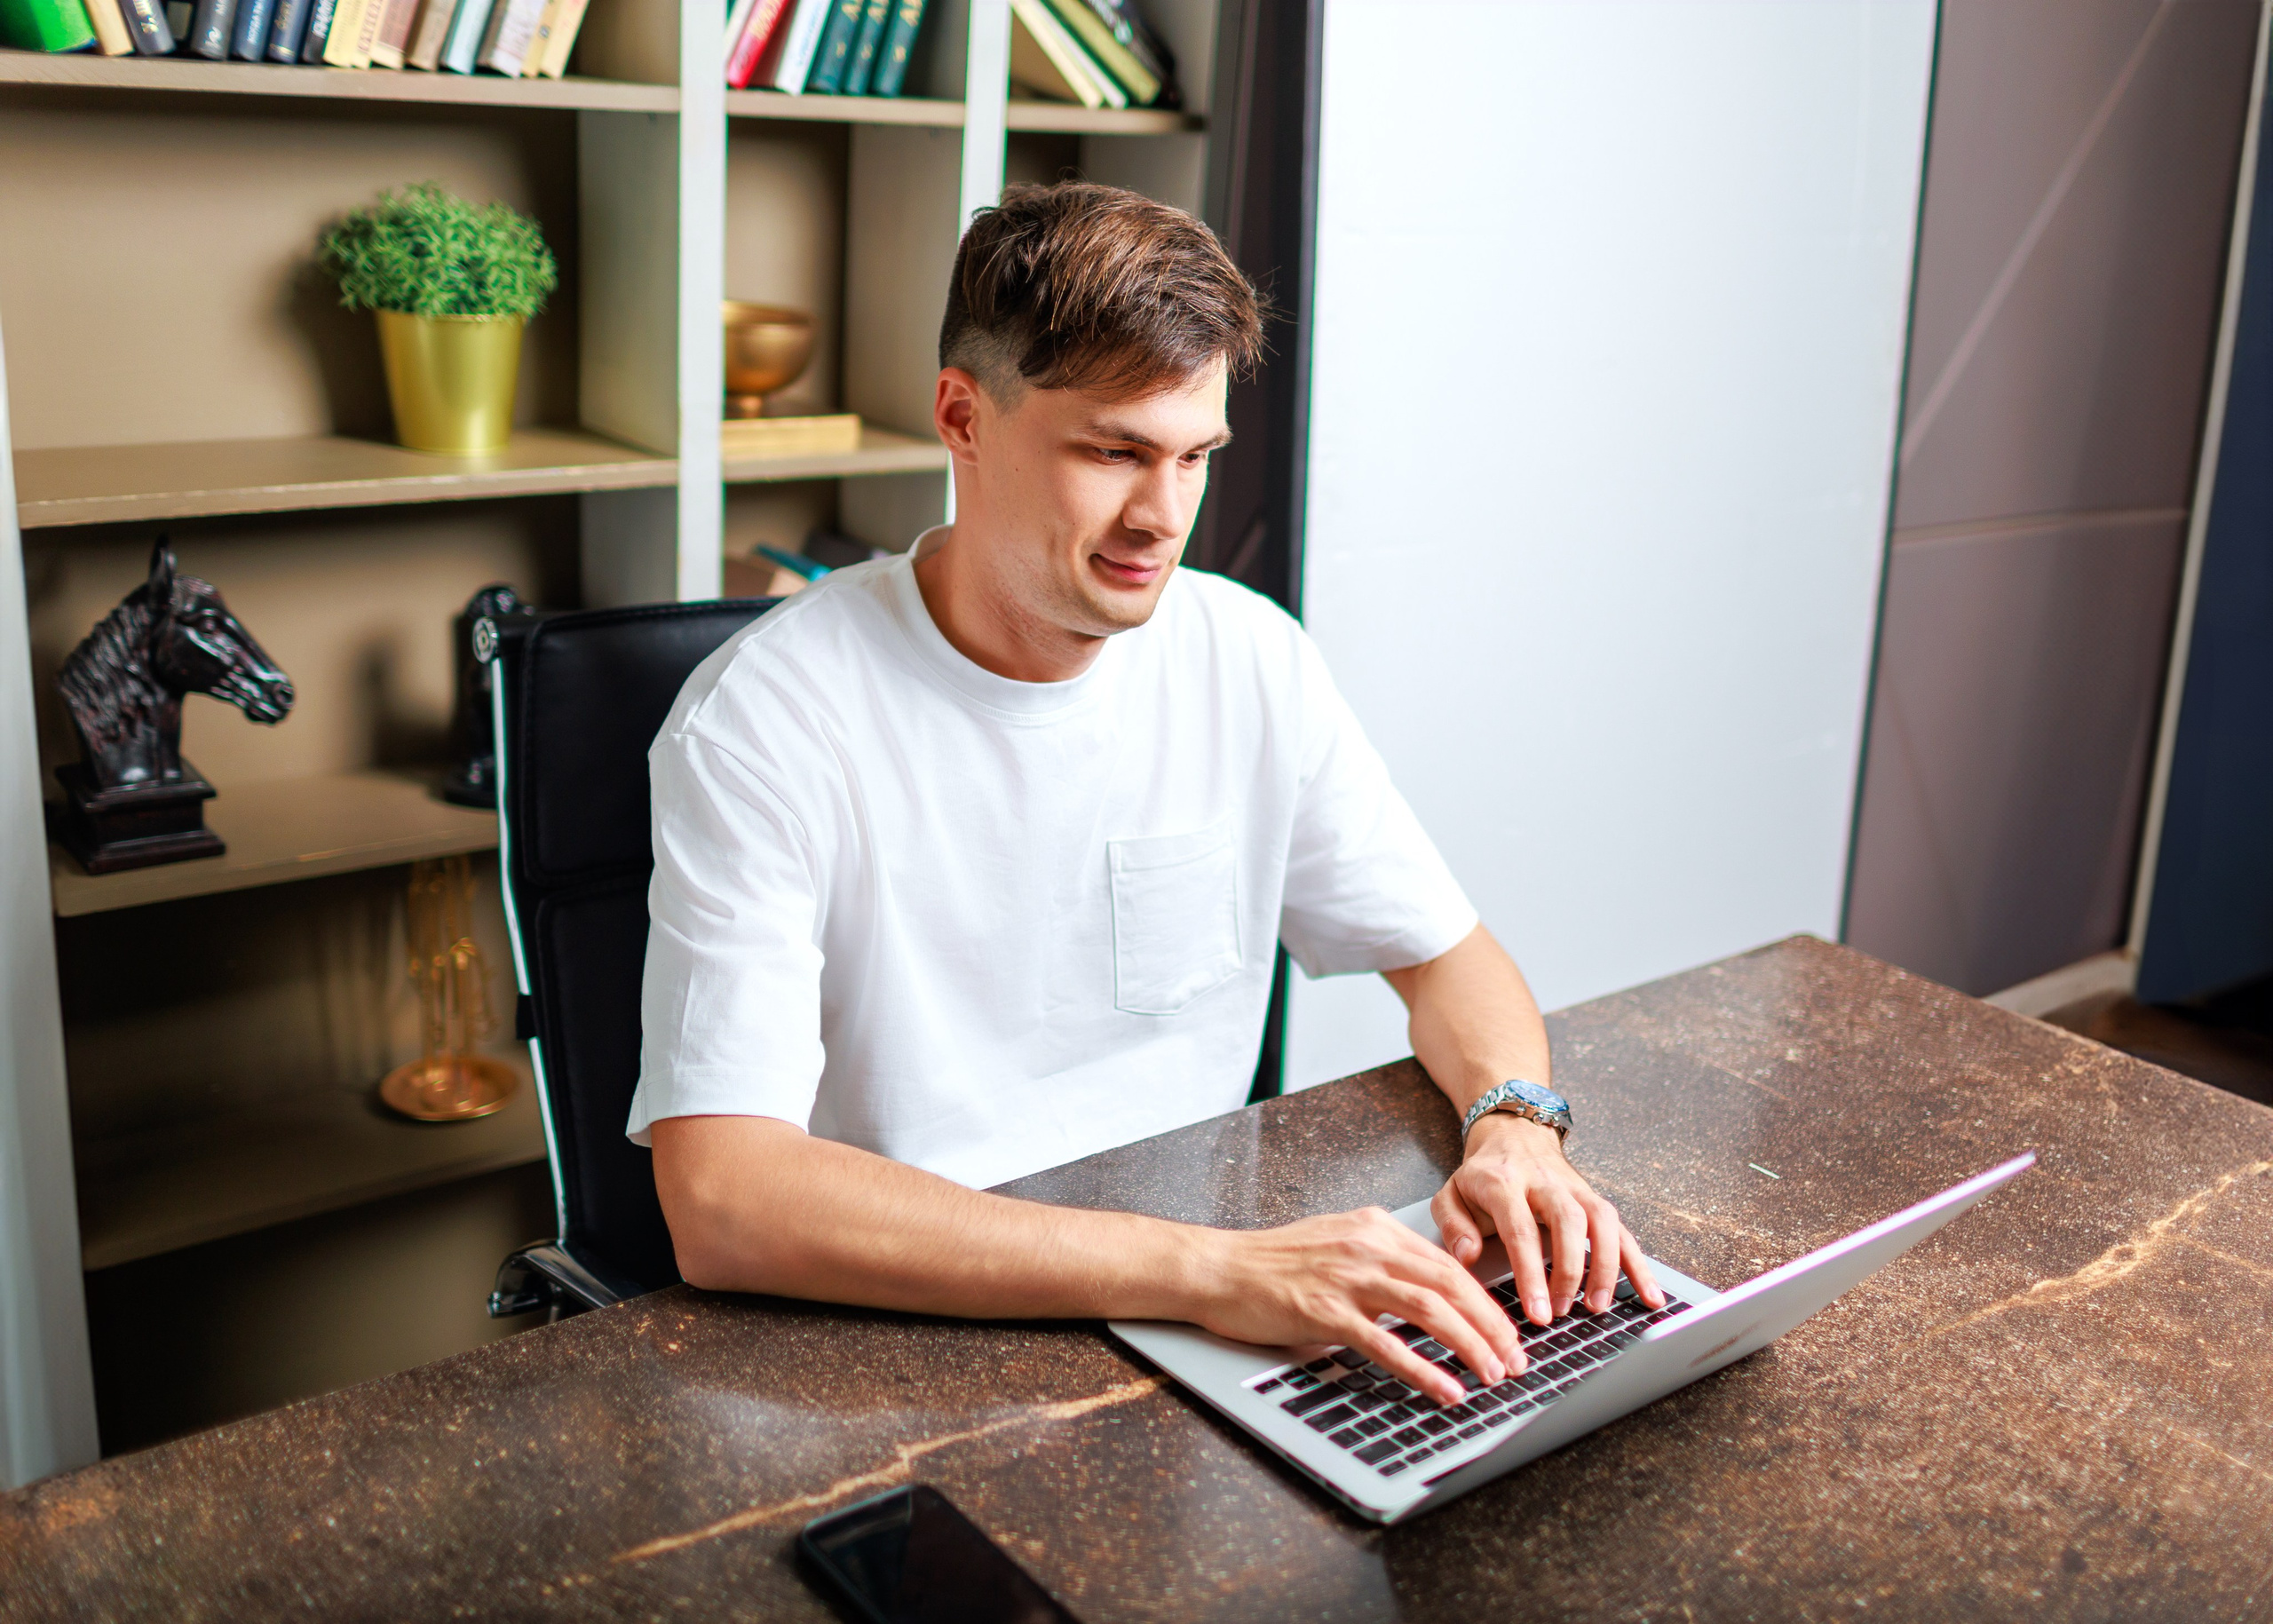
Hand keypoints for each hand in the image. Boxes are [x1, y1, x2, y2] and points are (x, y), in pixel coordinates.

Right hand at [1187, 1208, 1525, 1405]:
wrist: (1219, 1268)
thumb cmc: (1274, 1264)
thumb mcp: (1338, 1244)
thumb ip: (1382, 1261)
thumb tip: (1429, 1292)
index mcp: (1376, 1228)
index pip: (1447, 1264)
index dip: (1485, 1300)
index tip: (1509, 1332)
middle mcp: (1367, 1246)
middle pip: (1449, 1284)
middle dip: (1491, 1325)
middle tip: (1517, 1360)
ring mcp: (1346, 1277)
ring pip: (1428, 1310)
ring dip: (1469, 1345)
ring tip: (1494, 1375)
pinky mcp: (1323, 1310)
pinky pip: (1384, 1343)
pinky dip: (1422, 1368)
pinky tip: (1446, 1389)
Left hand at [1433, 1115, 1664, 1324]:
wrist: (1513, 1135)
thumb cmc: (1482, 1175)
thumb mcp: (1450, 1193)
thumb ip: (1453, 1226)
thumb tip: (1468, 1258)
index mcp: (1504, 1182)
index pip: (1520, 1229)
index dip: (1529, 1272)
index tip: (1536, 1310)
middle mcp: (1545, 1182)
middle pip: (1568, 1221)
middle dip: (1569, 1270)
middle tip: (1562, 1312)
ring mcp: (1575, 1189)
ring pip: (1601, 1221)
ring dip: (1606, 1266)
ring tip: (1598, 1306)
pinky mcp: (1595, 1200)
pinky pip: (1622, 1231)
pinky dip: (1639, 1264)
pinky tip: (1650, 1295)